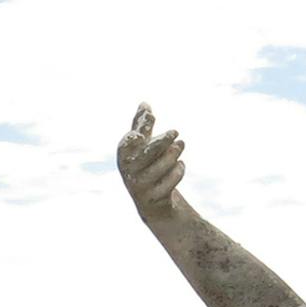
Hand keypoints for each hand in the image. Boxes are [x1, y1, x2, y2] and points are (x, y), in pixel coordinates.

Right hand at [117, 104, 184, 223]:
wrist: (150, 202)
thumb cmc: (145, 166)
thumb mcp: (142, 146)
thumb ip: (142, 126)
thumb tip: (144, 104)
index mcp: (124, 155)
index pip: (130, 141)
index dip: (139, 131)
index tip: (150, 120)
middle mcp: (129, 171)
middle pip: (148, 153)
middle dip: (163, 141)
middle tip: (175, 132)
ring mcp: (140, 186)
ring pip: (162, 165)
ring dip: (174, 153)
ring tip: (181, 145)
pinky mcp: (153, 198)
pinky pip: (171, 180)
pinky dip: (179, 170)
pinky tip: (179, 165)